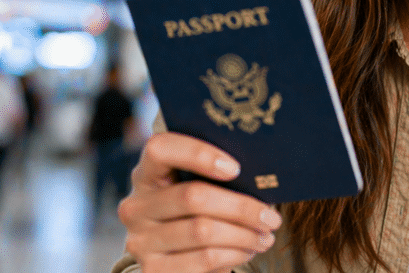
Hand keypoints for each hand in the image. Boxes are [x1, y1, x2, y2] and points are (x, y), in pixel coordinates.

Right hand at [117, 132, 281, 272]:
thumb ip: (217, 175)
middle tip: (272, 217)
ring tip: (265, 235)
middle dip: (241, 207)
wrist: (177, 258)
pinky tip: (248, 250)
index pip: (160, 149)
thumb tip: (262, 176)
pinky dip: (234, 254)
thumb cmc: (199, 212)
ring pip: (202, 231)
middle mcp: (136, 205)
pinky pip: (204, 259)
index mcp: (147, 172)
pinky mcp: (153, 270)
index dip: (198, 154)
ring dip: (244, 235)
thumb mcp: (199, 187)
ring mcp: (140, 240)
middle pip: (193, 196)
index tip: (236, 168)